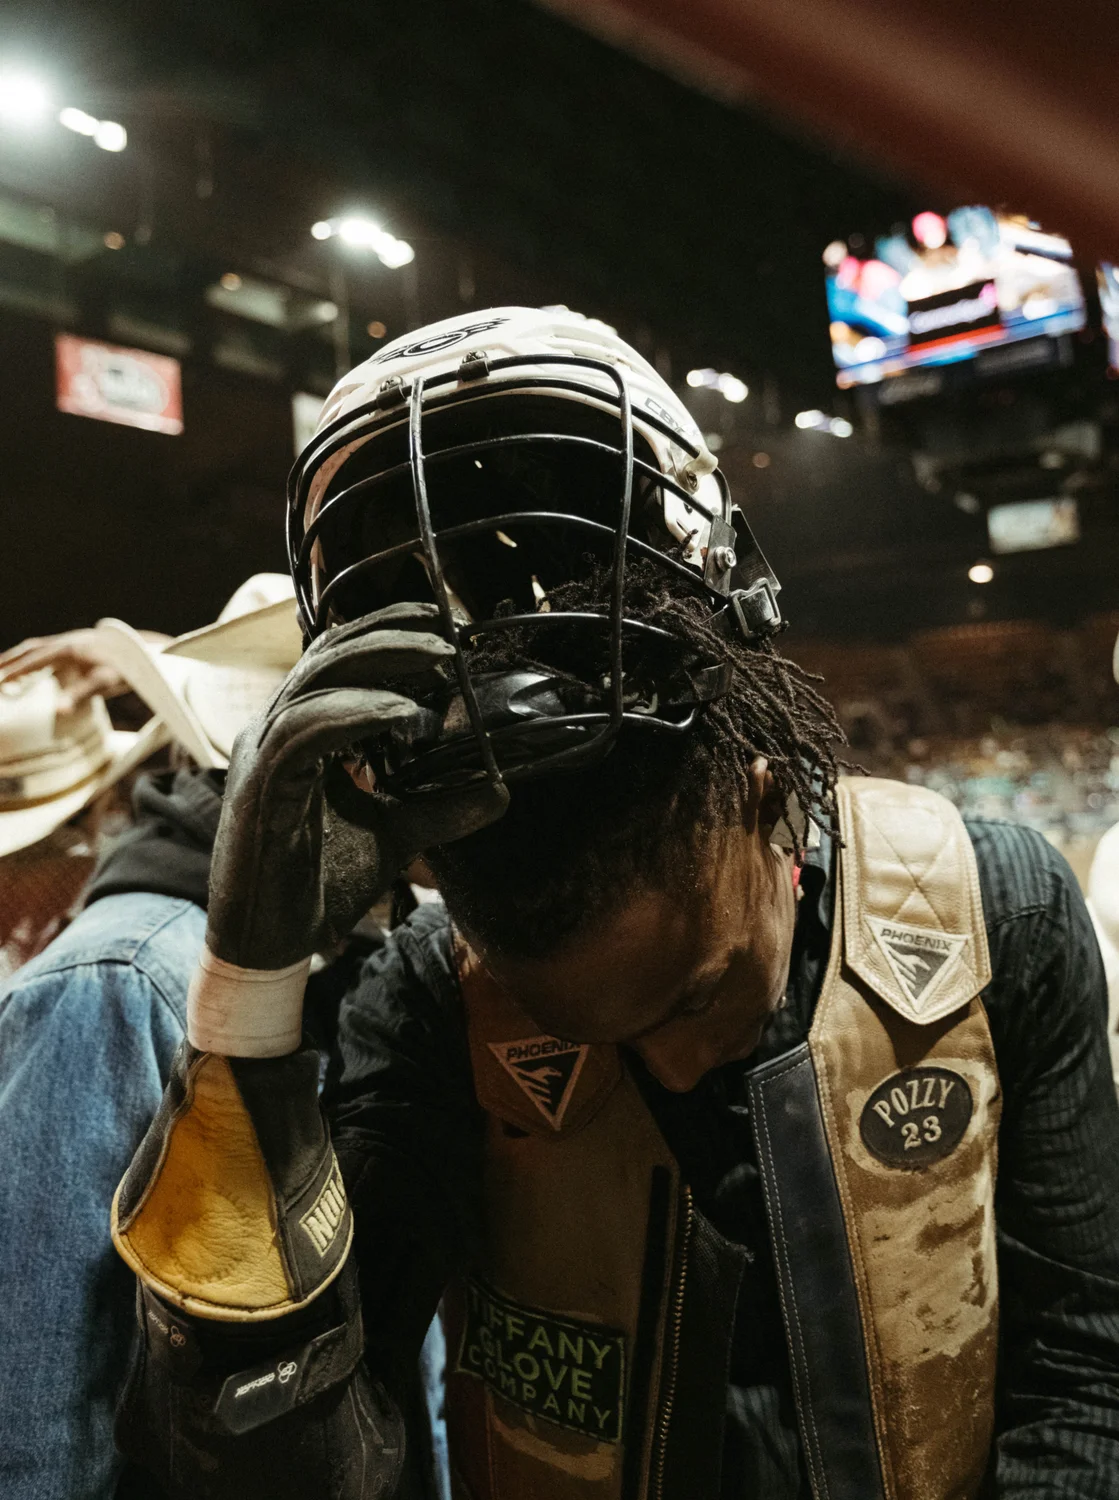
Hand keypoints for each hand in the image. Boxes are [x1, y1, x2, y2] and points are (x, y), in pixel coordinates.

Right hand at [0, 628, 170, 711]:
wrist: (149, 650)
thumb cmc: (128, 667)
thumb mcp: (105, 683)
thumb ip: (79, 695)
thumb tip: (58, 711)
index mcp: (69, 648)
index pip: (34, 660)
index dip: (14, 671)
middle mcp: (68, 640)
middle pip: (31, 649)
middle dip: (10, 661)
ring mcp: (74, 640)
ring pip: (39, 647)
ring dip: (21, 658)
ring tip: (5, 669)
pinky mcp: (81, 644)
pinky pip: (51, 650)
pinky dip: (36, 659)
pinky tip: (35, 669)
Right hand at [193, 602, 506, 1050]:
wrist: (272, 947)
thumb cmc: (318, 885)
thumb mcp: (395, 836)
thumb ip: (440, 808)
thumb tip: (500, 788)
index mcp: (298, 734)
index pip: (335, 659)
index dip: (384, 632)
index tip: (440, 623)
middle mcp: (272, 732)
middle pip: (327, 655)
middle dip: (390, 637)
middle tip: (449, 639)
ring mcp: (261, 755)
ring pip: (316, 680)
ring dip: (381, 666)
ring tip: (439, 668)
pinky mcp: (261, 785)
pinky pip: (306, 729)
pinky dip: (358, 713)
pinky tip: (405, 717)